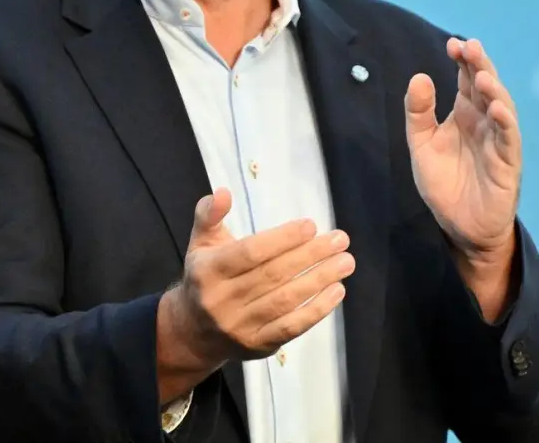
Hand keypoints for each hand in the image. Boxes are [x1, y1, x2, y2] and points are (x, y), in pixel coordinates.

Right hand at [155, 189, 353, 401]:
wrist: (193, 332)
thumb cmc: (204, 278)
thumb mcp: (200, 243)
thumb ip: (210, 215)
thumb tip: (223, 192)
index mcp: (207, 270)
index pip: (250, 253)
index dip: (282, 239)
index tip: (311, 226)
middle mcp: (221, 300)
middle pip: (272, 275)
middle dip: (310, 255)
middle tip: (340, 240)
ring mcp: (239, 326)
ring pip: (285, 301)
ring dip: (319, 280)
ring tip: (345, 262)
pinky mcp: (257, 345)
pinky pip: (291, 327)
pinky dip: (316, 310)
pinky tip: (336, 291)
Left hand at [405, 37, 521, 259]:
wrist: (459, 226)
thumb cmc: (444, 183)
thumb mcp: (421, 144)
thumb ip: (418, 113)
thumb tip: (419, 76)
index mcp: (464, 114)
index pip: (466, 80)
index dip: (463, 61)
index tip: (453, 44)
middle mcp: (484, 122)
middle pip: (486, 87)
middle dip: (480, 66)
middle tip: (470, 47)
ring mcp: (498, 141)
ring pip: (502, 109)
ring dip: (494, 91)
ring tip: (483, 76)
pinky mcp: (507, 163)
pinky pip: (509, 139)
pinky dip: (505, 122)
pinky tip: (497, 108)